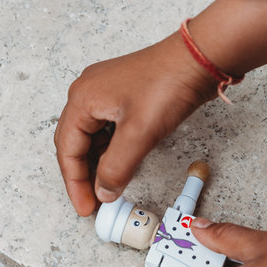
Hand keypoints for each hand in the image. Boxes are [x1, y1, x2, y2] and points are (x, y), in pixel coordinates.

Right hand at [54, 33, 217, 215]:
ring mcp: (107, 90)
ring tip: (108, 186)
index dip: (75, 183)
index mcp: (83, 98)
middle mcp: (89, 91)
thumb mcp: (139, 134)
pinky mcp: (125, 93)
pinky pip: (109, 126)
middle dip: (83, 174)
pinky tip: (122, 162)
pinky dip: (111, 148)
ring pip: (93, 135)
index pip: (67, 149)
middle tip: (93, 201)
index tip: (86, 207)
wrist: (199, 59)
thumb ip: (117, 167)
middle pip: (75, 142)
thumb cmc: (168, 84)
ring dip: (98, 162)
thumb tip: (104, 191)